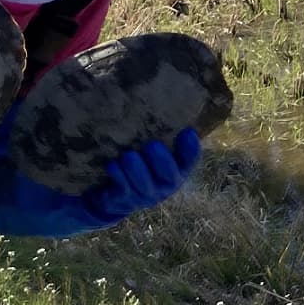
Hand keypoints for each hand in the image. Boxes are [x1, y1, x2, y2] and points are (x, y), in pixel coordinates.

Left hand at [83, 128, 198, 226]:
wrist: (116, 196)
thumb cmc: (141, 164)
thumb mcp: (154, 153)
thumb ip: (162, 135)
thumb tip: (164, 104)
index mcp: (178, 169)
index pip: (190, 159)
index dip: (191, 148)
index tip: (187, 131)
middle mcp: (165, 184)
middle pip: (169, 175)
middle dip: (161, 161)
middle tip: (152, 145)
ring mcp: (145, 194)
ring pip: (144, 184)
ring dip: (136, 170)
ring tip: (128, 156)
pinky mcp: (124, 200)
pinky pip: (123, 189)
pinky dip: (118, 176)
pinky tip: (112, 165)